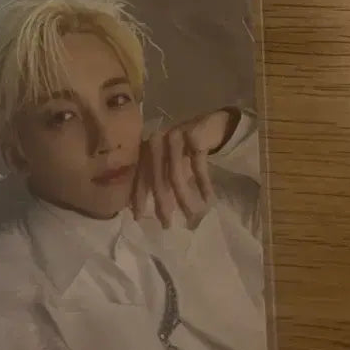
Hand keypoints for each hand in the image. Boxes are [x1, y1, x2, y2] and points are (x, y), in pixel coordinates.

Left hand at [131, 110, 233, 229]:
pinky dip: (203, 185)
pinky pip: (198, 167)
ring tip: (191, 216)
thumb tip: (149, 209)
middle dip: (161, 203)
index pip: (139, 175)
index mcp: (147, 147)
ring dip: (184, 199)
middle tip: (167, 224)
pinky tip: (208, 199)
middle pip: (156, 177)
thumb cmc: (186, 149)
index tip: (138, 218)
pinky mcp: (194, 136)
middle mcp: (156, 140)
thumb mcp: (170, 164)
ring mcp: (175, 136)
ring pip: (175, 175)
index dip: (138, 196)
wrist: (211, 125)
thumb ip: (159, 179)